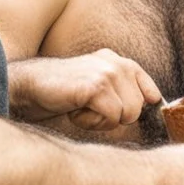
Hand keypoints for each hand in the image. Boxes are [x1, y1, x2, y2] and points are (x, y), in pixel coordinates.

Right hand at [10, 49, 161, 128]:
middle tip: (88, 107)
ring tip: (82, 107)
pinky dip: (92, 122)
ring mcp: (108, 73)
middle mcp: (118, 63)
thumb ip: (123, 92)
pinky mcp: (97, 86)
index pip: (152, 93)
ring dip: (102, 121)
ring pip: (127, 115)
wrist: (31, 86)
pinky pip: (112, 118)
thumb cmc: (64, 91)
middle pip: (138, 110)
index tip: (115, 113)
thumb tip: (152, 110)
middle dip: (114, 118)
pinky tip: (76, 109)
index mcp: (120, 62)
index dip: (136, 110)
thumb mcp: (99, 86)